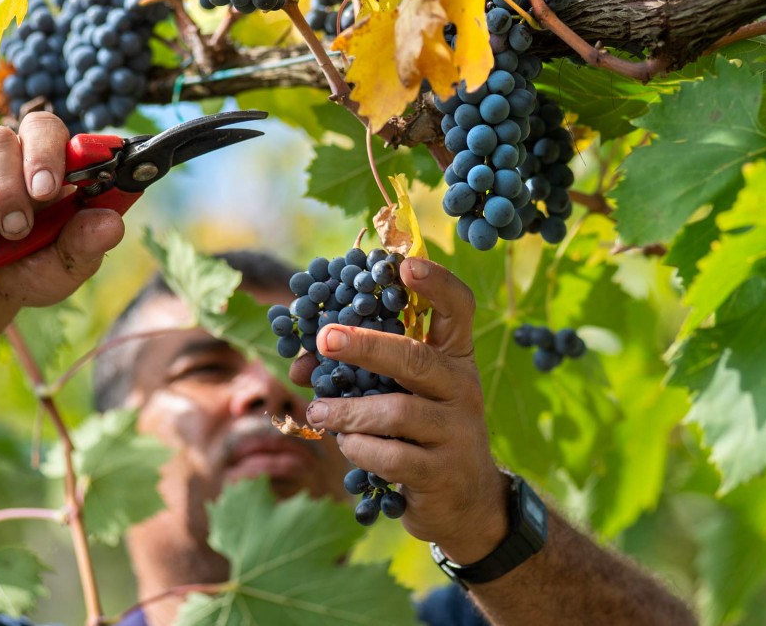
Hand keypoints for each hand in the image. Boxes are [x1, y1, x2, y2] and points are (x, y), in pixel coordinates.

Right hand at [0, 112, 124, 332]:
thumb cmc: (28, 271)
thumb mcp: (62, 269)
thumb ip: (86, 245)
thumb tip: (112, 223)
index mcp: (42, 167)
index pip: (46, 129)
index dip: (46, 151)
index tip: (46, 189)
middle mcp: (0, 161)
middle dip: (8, 185)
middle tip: (17, 228)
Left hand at [291, 258, 510, 562]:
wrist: (465, 498)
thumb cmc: (422, 430)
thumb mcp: (399, 393)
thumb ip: (357, 372)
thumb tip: (301, 364)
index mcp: (455, 356)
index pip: (458, 308)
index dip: (436, 282)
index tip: (403, 266)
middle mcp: (462, 386)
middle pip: (415, 358)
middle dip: (366, 345)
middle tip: (325, 338)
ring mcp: (456, 430)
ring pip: (396, 411)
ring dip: (348, 410)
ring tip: (317, 410)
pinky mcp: (441, 471)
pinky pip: (391, 454)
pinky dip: (359, 448)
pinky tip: (346, 444)